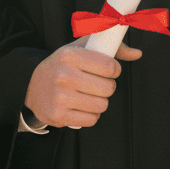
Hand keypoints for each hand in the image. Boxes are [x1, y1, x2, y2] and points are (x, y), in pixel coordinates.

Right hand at [24, 37, 140, 127]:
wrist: (32, 86)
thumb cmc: (63, 65)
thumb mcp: (82, 49)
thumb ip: (112, 48)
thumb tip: (137, 53)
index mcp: (71, 55)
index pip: (110, 66)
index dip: (114, 70)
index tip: (109, 70)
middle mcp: (64, 75)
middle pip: (108, 88)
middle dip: (107, 87)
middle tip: (98, 84)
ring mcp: (60, 97)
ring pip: (102, 105)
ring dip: (100, 102)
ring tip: (89, 95)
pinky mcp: (58, 116)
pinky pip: (91, 120)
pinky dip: (91, 115)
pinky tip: (81, 106)